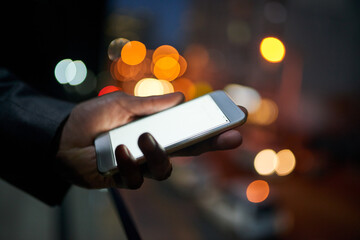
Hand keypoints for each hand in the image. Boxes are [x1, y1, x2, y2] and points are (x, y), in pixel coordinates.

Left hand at [56, 91, 245, 188]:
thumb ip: (150, 104)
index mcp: (156, 129)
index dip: (213, 127)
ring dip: (158, 154)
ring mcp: (140, 166)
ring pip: (165, 170)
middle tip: (233, 137)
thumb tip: (182, 98)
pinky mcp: (124, 180)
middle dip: (213, 144)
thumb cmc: (92, 118)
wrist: (63, 137)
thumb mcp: (123, 103)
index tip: (236, 119)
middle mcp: (153, 149)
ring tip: (142, 136)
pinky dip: (129, 163)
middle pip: (189, 152)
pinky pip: (136, 179)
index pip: (190, 130)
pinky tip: (118, 150)